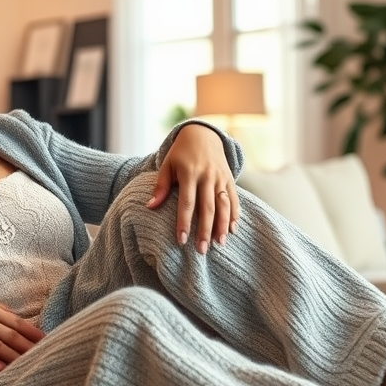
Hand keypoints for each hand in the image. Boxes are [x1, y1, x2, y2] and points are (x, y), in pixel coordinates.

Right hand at [0, 295, 45, 371]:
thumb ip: (1, 310)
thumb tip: (20, 318)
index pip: (16, 322)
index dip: (31, 331)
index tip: (44, 338)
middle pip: (10, 335)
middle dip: (26, 346)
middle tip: (41, 353)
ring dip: (13, 356)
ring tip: (26, 363)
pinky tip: (2, 368)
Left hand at [148, 124, 238, 253]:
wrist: (203, 134)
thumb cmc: (181, 153)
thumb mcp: (167, 165)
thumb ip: (160, 186)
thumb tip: (150, 207)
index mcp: (189, 173)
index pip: (187, 203)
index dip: (184, 222)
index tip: (181, 240)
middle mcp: (207, 176)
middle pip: (207, 208)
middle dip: (205, 231)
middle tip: (202, 250)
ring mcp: (220, 177)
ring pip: (224, 205)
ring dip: (222, 226)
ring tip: (219, 244)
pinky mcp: (230, 179)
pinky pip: (234, 199)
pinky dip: (234, 215)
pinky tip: (232, 230)